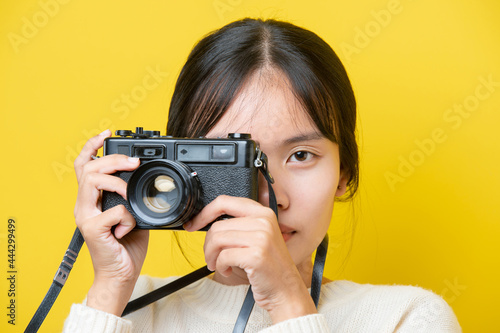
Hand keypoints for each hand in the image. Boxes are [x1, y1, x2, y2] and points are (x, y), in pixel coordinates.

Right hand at [73, 130, 148, 315]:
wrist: (121, 275)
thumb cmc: (127, 246)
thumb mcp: (134, 214)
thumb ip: (134, 197)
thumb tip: (147, 180)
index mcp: (93, 200)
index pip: (85, 166)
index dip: (92, 146)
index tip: (106, 133)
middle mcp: (84, 206)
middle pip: (90, 168)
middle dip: (113, 159)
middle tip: (134, 162)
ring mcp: (86, 217)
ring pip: (93, 181)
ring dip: (117, 182)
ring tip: (129, 194)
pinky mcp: (92, 230)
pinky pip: (113, 211)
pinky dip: (128, 217)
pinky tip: (129, 229)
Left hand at [184, 195, 316, 322]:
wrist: (286, 290)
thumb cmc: (269, 267)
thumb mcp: (258, 238)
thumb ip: (239, 225)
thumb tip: (207, 221)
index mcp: (263, 213)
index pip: (225, 201)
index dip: (204, 213)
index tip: (193, 224)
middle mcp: (263, 221)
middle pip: (218, 225)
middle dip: (208, 244)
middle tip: (211, 257)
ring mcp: (261, 237)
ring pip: (217, 239)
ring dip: (211, 256)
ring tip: (217, 264)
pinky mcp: (256, 255)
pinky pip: (223, 256)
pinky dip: (219, 266)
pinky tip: (227, 271)